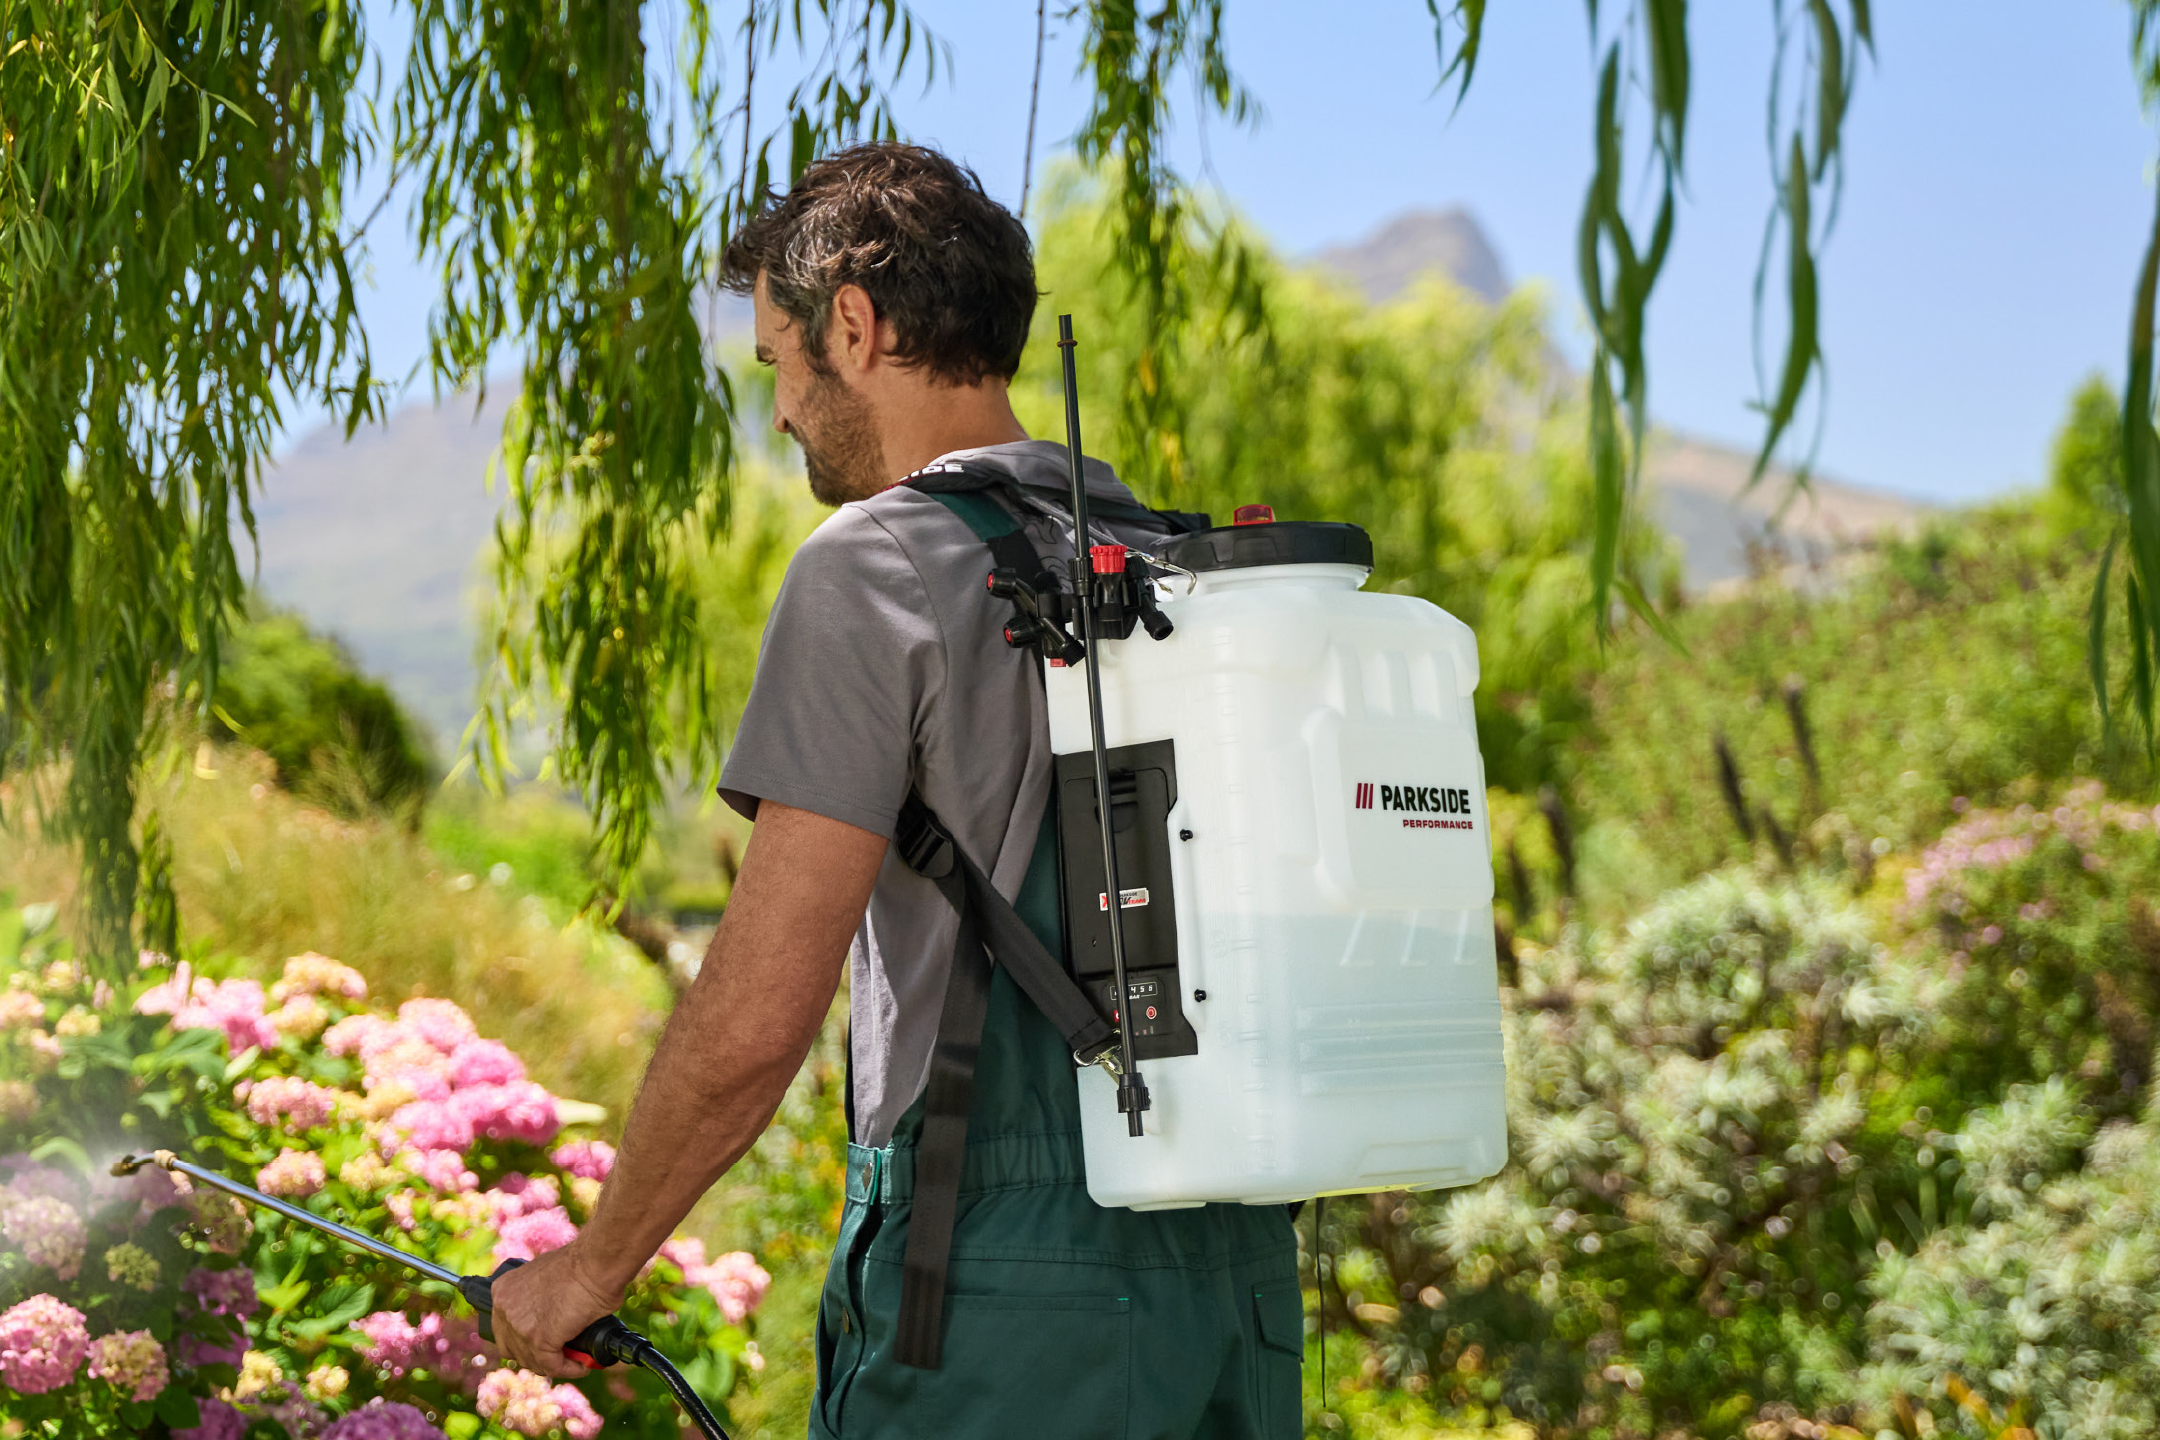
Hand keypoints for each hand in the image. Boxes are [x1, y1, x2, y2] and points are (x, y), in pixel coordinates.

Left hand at [488, 1243, 624, 1378]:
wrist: (597, 1261)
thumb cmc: (582, 1263)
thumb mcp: (546, 1277)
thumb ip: (537, 1298)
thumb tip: (550, 1319)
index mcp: (503, 1290)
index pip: (504, 1328)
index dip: (523, 1340)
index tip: (542, 1344)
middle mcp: (504, 1308)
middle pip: (513, 1349)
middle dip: (535, 1356)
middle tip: (558, 1356)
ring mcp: (519, 1326)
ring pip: (533, 1361)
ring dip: (554, 1365)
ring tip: (575, 1362)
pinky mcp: (539, 1340)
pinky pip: (552, 1366)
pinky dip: (569, 1369)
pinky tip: (581, 1366)